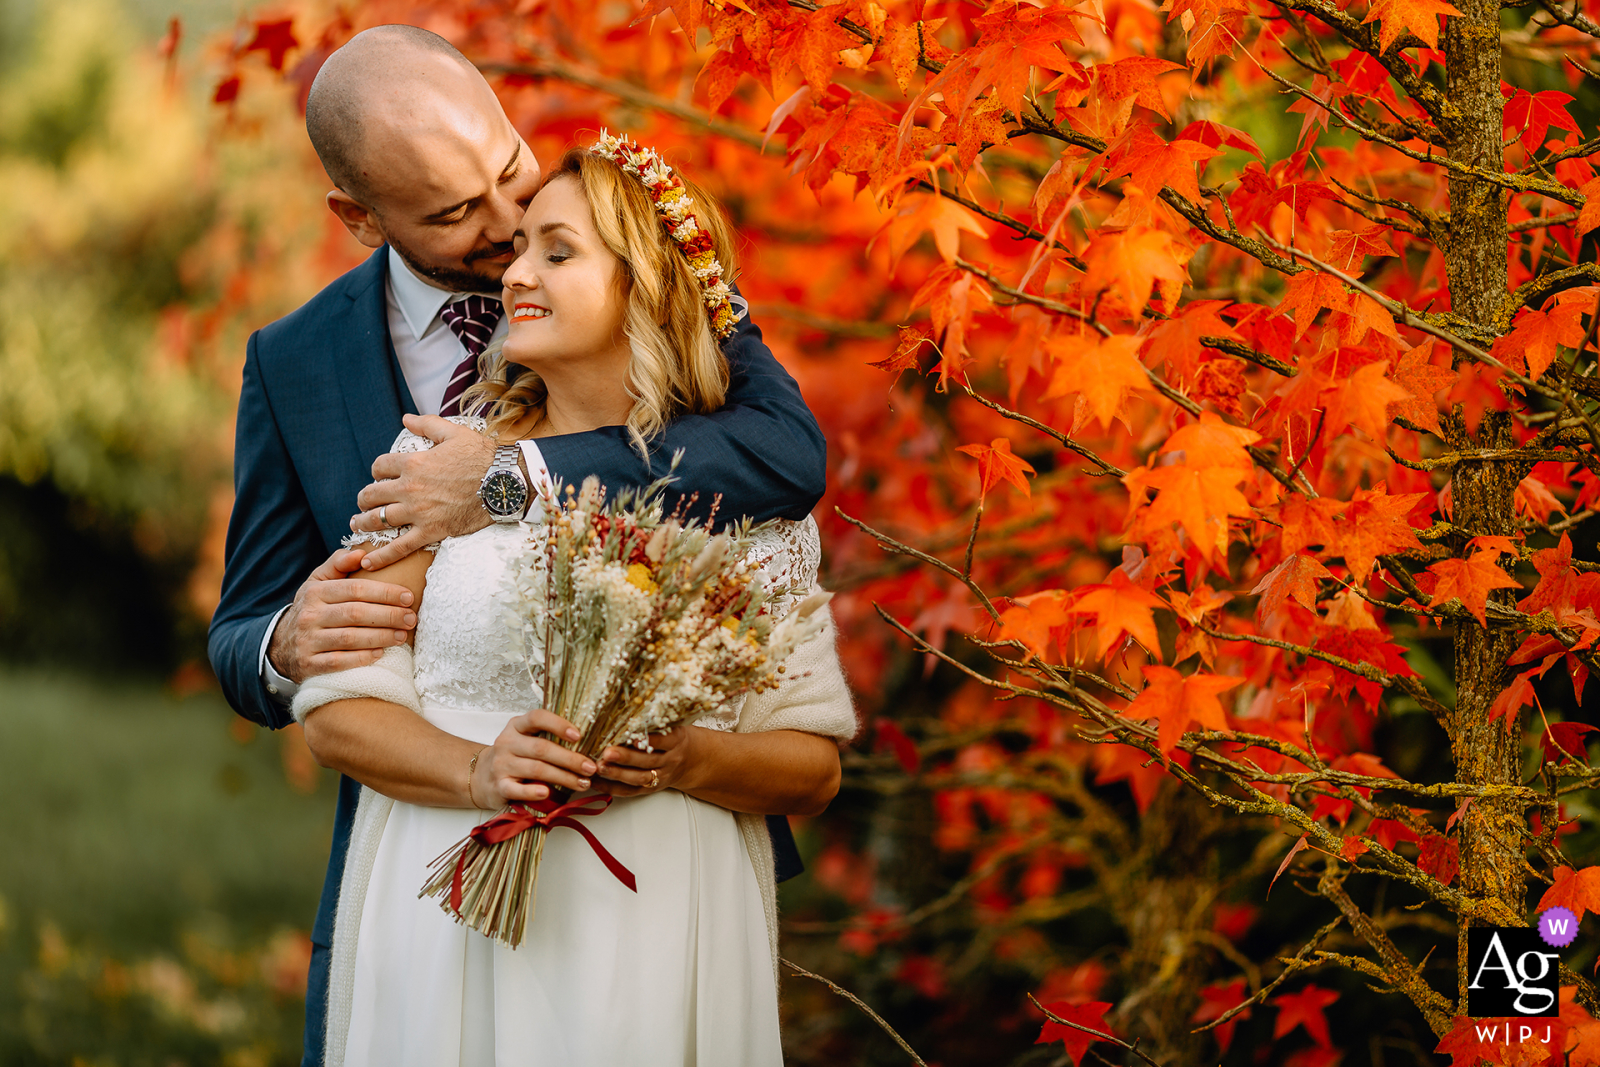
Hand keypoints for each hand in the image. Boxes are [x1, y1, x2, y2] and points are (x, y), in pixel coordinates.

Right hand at [266, 549, 416, 682]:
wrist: (282, 644)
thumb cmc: (312, 608)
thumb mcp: (318, 582)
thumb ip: (338, 564)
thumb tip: (360, 552)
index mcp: (315, 592)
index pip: (355, 589)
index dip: (385, 592)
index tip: (408, 597)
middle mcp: (309, 615)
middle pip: (355, 613)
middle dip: (388, 615)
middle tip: (411, 618)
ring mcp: (307, 641)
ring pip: (349, 638)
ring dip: (381, 637)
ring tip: (402, 635)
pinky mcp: (308, 665)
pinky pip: (338, 662)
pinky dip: (361, 658)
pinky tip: (380, 653)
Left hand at [349, 414, 495, 568]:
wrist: (505, 483)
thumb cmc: (483, 456)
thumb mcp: (454, 433)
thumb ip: (427, 424)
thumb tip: (405, 418)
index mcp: (414, 462)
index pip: (379, 466)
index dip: (376, 471)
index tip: (380, 476)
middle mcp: (411, 487)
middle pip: (371, 494)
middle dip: (364, 499)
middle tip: (363, 503)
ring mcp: (419, 512)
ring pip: (378, 520)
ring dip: (363, 523)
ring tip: (357, 524)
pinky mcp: (432, 531)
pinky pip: (400, 547)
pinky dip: (381, 556)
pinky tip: (368, 561)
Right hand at [472, 710, 598, 807]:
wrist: (481, 777)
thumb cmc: (514, 756)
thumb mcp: (525, 739)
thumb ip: (547, 736)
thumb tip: (586, 742)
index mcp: (517, 726)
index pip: (537, 718)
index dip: (558, 725)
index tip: (579, 735)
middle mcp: (508, 742)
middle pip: (542, 748)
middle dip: (570, 759)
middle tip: (591, 767)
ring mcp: (502, 764)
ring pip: (536, 769)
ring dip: (563, 777)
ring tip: (583, 783)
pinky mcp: (499, 786)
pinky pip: (517, 789)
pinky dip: (532, 791)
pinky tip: (547, 792)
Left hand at [592, 725, 697, 796]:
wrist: (691, 760)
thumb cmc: (675, 737)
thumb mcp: (673, 724)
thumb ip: (656, 719)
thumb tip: (631, 704)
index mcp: (677, 741)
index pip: (664, 741)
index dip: (650, 740)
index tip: (633, 737)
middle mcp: (669, 761)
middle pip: (648, 761)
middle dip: (626, 758)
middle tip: (608, 753)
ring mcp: (661, 777)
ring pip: (639, 778)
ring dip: (618, 774)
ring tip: (600, 767)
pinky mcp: (650, 788)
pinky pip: (631, 791)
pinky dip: (612, 787)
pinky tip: (597, 782)